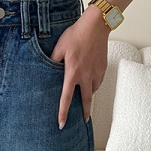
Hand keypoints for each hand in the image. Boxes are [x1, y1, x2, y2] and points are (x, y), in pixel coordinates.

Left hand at [50, 5, 110, 127]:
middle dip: (85, 112)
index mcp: (72, 73)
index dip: (63, 112)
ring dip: (88, 95)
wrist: (95, 26)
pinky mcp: (103, 67)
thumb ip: (52, 60)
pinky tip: (90, 82)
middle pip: (86, 100)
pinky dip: (94, 84)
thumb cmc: (76, 35)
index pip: (66, 97)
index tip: (62, 123)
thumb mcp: (59, 47)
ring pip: (92, 90)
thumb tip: (47, 69)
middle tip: (84, 121)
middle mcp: (86, 76)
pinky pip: (98, 81)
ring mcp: (96, 72)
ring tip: (84, 99)